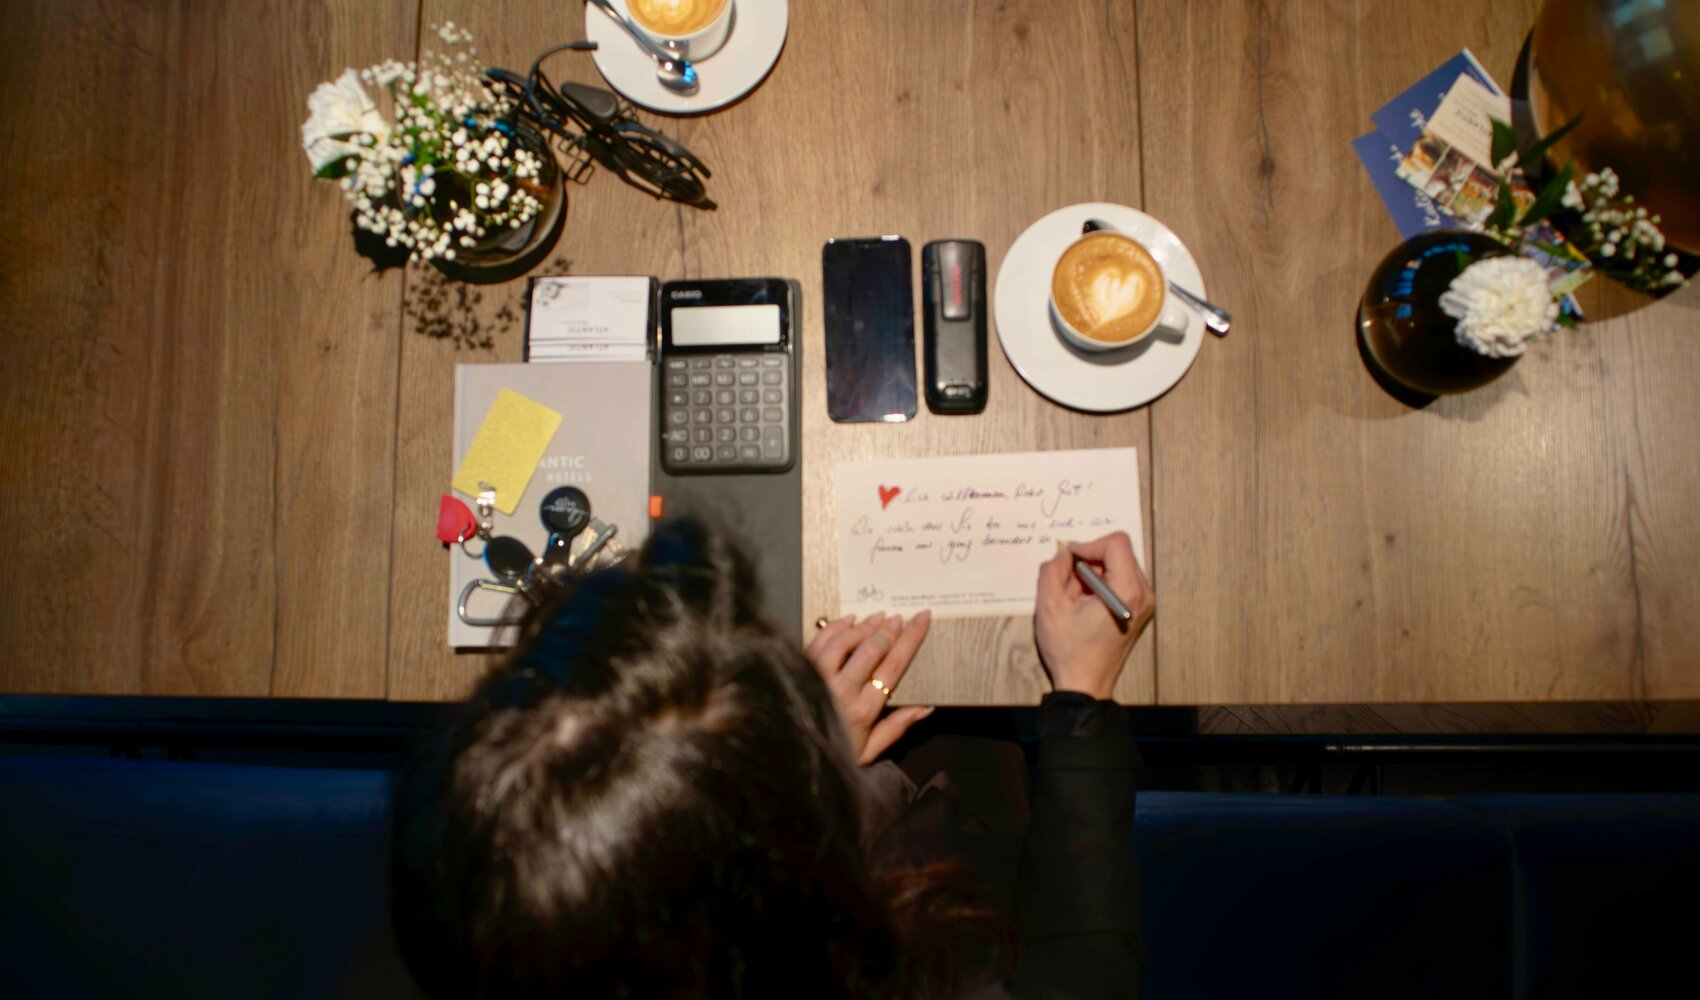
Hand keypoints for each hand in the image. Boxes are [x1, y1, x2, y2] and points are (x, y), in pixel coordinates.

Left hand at [805, 610, 933, 764]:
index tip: (921, 619)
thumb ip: (896, 727)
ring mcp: (819, 677)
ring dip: (865, 626)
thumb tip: (925, 708)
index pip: (894, 666)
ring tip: (878, 617)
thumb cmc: (830, 752)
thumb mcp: (868, 751)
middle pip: (873, 649)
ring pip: (846, 640)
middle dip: (889, 629)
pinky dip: (837, 626)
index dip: (910, 639)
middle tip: (900, 618)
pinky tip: (849, 620)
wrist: (788, 753)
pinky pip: (821, 639)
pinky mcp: (802, 668)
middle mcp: (842, 691)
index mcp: (863, 710)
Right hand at [1033, 532, 1153, 699]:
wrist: (1086, 685)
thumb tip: (1064, 552)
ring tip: (1077, 599)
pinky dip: (1102, 585)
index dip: (1088, 545)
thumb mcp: (1049, 606)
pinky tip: (1087, 606)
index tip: (1070, 563)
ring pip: (1119, 566)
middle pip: (1118, 553)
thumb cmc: (1069, 651)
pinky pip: (1122, 581)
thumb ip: (1053, 569)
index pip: (1116, 542)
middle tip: (1071, 587)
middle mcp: (1144, 594)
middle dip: (1090, 563)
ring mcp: (1146, 603)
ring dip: (1094, 574)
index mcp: (1127, 591)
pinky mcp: (1141, 610)